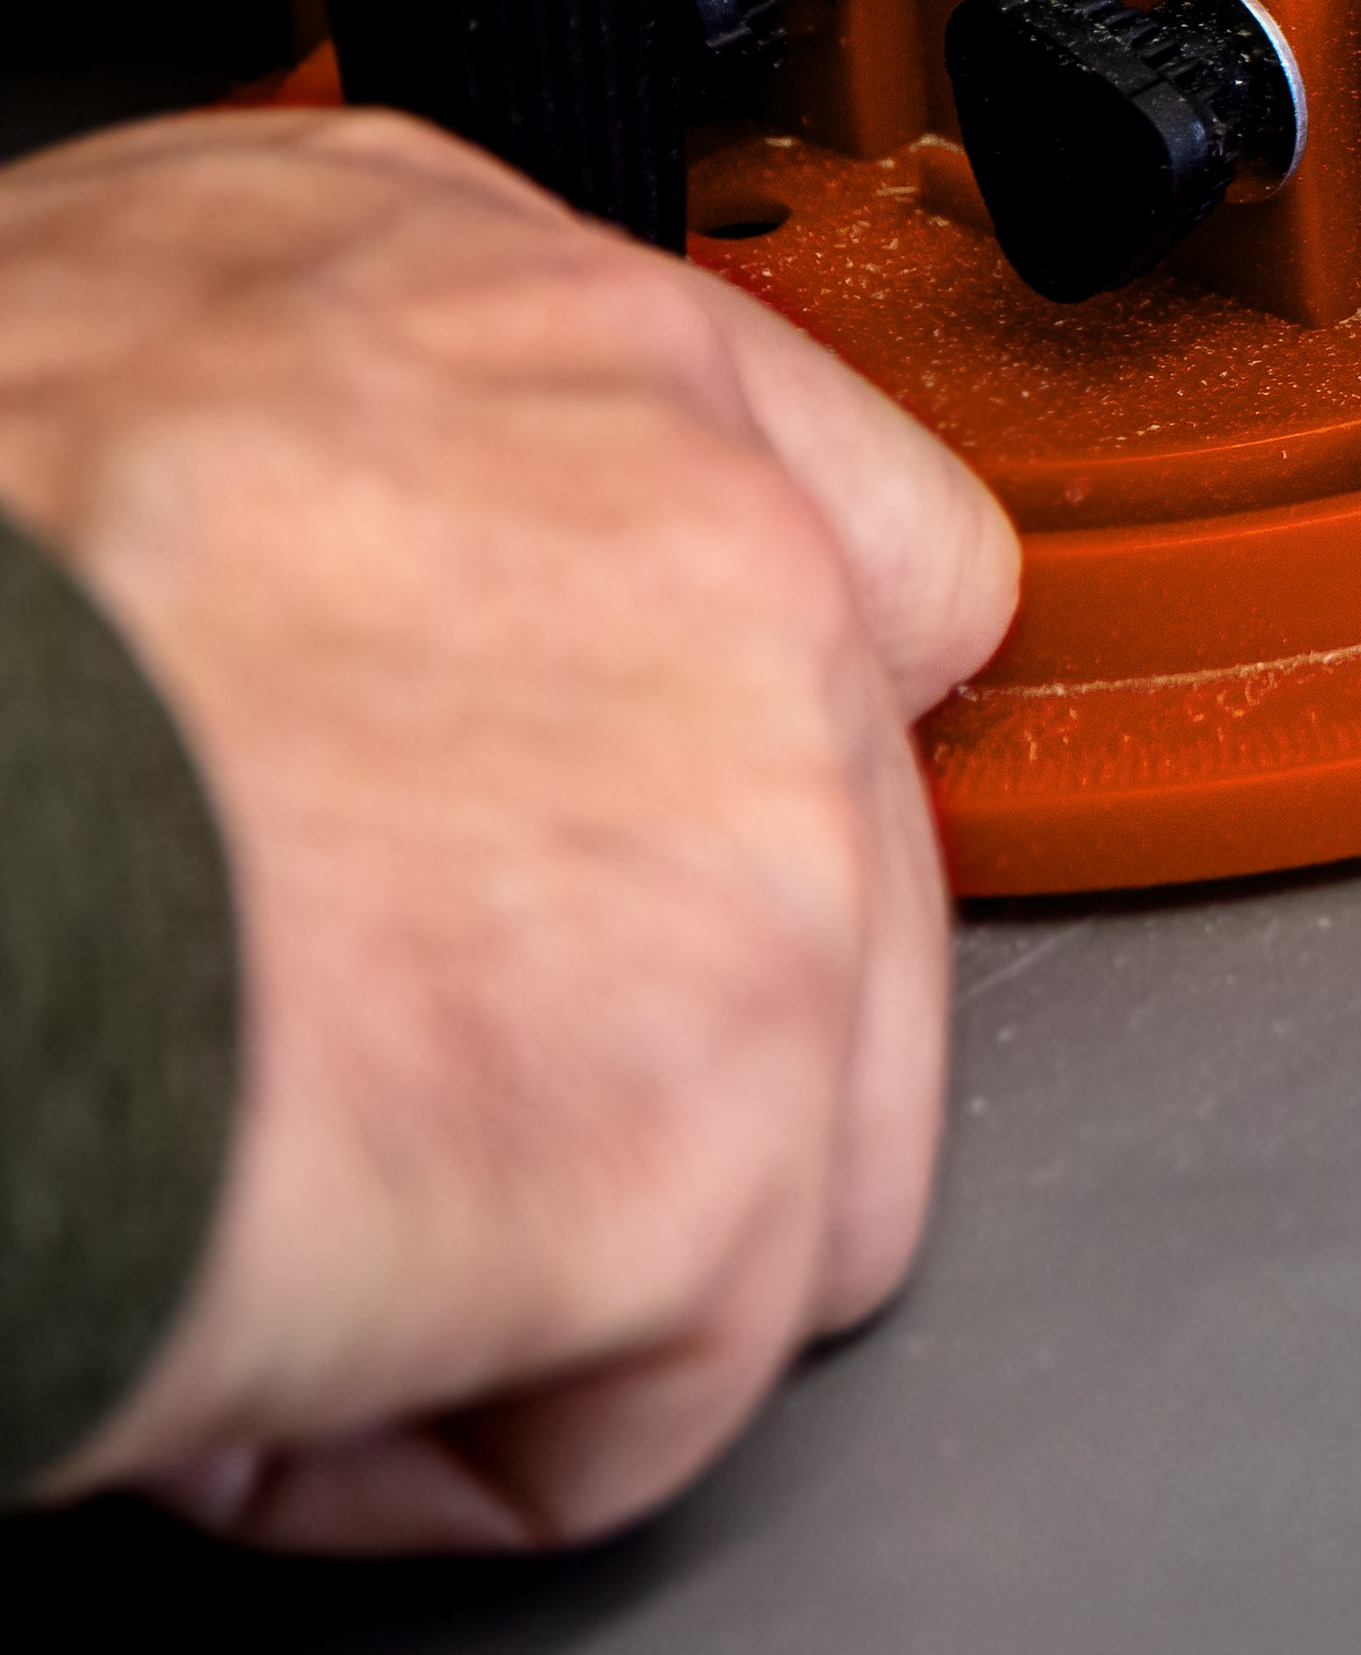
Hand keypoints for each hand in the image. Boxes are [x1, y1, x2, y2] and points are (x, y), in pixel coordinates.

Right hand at [0, 110, 1016, 1551]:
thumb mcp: (95, 359)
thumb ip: (348, 471)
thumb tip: (348, 617)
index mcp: (537, 340)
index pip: (856, 550)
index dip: (714, 770)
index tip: (585, 879)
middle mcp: (708, 535)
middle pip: (847, 878)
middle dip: (613, 1031)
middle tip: (322, 1064)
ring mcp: (758, 829)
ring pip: (800, 1144)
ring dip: (540, 1236)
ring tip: (248, 1184)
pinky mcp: (710, 1120)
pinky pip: (668, 1378)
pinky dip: (438, 1429)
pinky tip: (226, 1319)